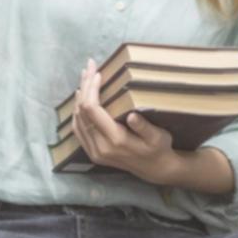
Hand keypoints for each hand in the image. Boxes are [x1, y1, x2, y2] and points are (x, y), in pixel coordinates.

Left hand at [69, 58, 176, 181]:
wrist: (155, 170)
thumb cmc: (159, 149)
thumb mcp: (158, 137)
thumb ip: (144, 127)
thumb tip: (131, 116)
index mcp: (115, 141)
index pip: (93, 110)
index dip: (91, 89)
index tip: (97, 72)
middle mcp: (100, 147)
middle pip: (82, 112)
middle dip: (84, 87)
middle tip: (88, 67)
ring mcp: (94, 151)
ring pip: (77, 119)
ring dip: (79, 97)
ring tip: (84, 78)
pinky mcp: (92, 153)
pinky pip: (78, 129)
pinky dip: (77, 111)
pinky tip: (81, 98)